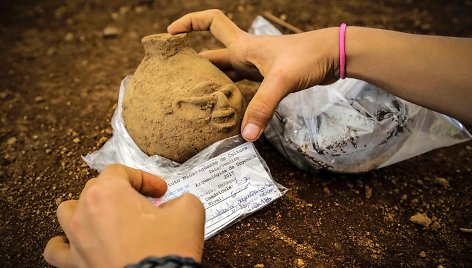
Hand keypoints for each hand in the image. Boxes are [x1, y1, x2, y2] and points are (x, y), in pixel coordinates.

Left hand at [43, 164, 204, 266]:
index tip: (159, 191)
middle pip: (96, 188)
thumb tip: (178, 204)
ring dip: (86, 209)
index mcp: (108, 193)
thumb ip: (183, 199)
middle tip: (143, 204)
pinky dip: (65, 244)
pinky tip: (77, 243)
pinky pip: (57, 250)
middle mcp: (86, 212)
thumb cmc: (165, 250)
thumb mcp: (189, 212)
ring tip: (104, 216)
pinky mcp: (76, 263)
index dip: (145, 179)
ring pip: (68, 212)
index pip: (122, 172)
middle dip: (122, 193)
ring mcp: (77, 239)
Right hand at [168, 9, 339, 140]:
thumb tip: (245, 136)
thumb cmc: (308, 58)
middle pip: (212, 55)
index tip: (169, 33)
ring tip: (194, 99)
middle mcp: (246, 54)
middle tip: (174, 79)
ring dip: (211, 82)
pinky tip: (226, 111)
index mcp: (243, 46)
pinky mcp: (268, 78)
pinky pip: (242, 86)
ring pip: (226, 72)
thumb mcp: (282, 80)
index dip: (188, 23)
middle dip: (192, 63)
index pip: (210, 22)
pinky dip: (231, 96)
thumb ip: (263, 107)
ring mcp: (257, 66)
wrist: (334, 55)